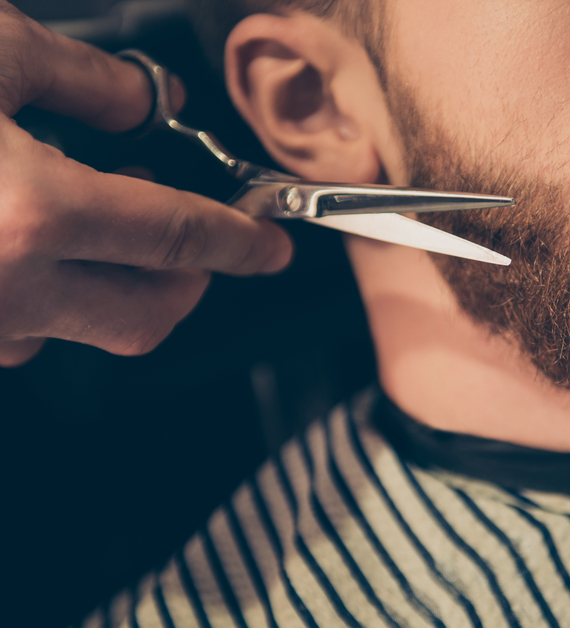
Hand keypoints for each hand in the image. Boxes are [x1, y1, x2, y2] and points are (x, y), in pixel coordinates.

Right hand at [0, 3, 292, 366]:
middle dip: (186, 279)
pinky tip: (19, 242)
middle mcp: (5, 290)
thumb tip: (150, 103)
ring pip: (81, 332)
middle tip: (184, 232)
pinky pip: (18, 334)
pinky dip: (41, 295)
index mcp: (31, 215)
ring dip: (107, 286)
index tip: (271, 248)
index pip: (179, 238)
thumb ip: (89, 81)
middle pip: (147, 318)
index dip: (240, 241)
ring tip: (83, 216)